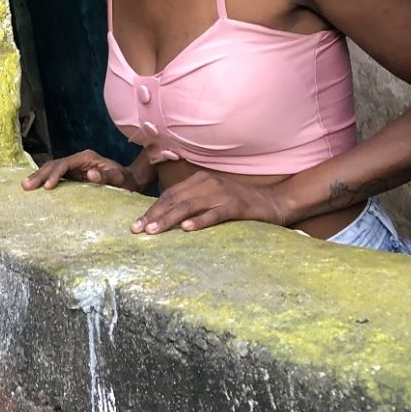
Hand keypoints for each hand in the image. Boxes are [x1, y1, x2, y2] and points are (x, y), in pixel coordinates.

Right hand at [22, 150, 142, 192]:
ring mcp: (74, 167)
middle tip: (26, 186)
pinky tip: (35, 187)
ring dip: (39, 177)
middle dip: (40, 175)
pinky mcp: (72, 175)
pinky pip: (55, 176)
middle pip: (54, 164)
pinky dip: (44, 181)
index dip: (55, 174)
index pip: (65, 164)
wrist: (130, 181)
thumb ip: (106, 176)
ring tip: (25, 186)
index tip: (48, 186)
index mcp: (86, 158)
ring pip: (52, 169)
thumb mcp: (120, 179)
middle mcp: (78, 160)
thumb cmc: (126, 180)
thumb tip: (89, 174)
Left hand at [132, 171, 289, 234]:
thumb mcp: (212, 199)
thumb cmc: (239, 204)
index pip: (169, 195)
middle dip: (154, 215)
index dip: (151, 210)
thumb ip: (192, 203)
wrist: (274, 201)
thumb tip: (166, 218)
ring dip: (169, 219)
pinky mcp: (236, 206)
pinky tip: (186, 229)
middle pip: (174, 199)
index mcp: (198, 180)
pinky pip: (215, 214)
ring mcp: (222, 193)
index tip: (136, 225)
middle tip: (137, 230)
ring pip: (189, 206)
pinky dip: (200, 221)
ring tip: (154, 231)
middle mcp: (207, 183)